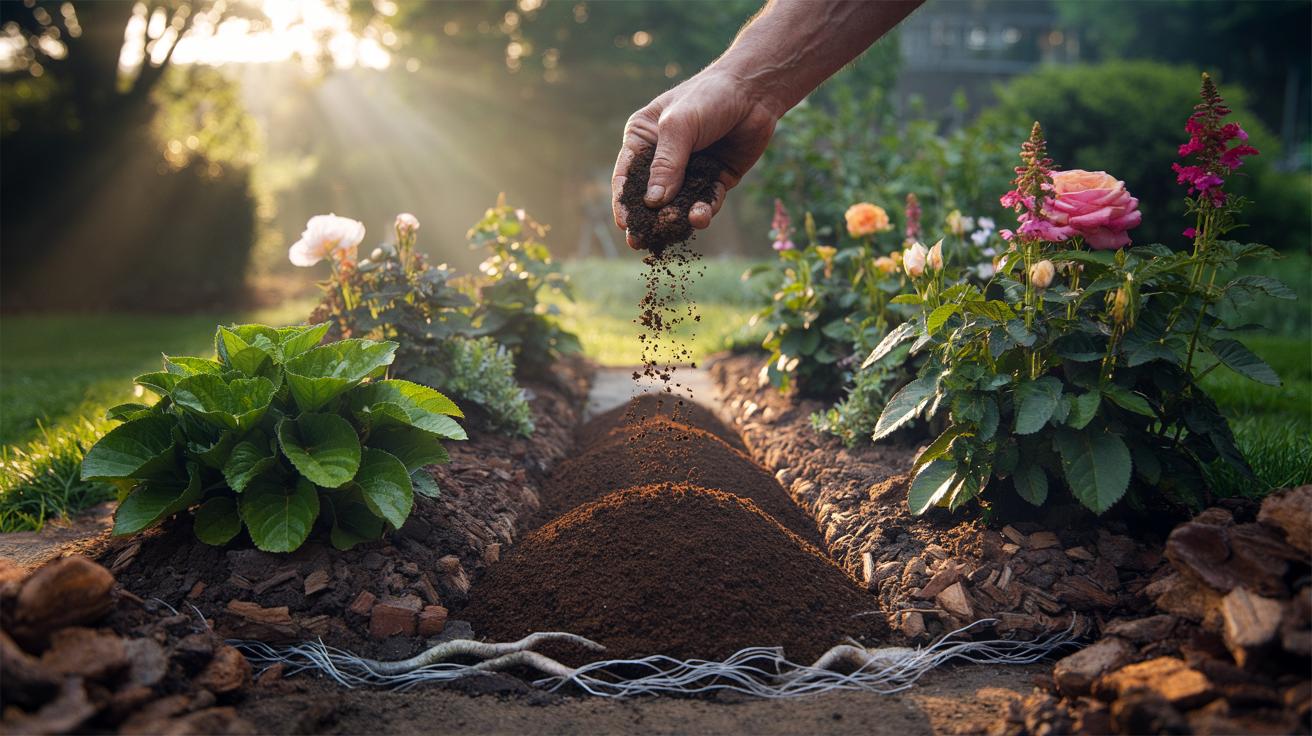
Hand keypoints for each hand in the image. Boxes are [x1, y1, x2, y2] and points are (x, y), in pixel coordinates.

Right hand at [612, 68, 779, 249]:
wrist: (755, 91)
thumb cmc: (708, 97)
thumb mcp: (679, 126)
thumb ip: (666, 164)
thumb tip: (653, 203)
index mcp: (644, 139)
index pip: (626, 174)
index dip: (624, 200)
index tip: (625, 224)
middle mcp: (664, 157)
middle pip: (651, 195)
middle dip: (646, 219)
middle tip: (639, 243)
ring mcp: (690, 170)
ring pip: (678, 203)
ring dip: (676, 219)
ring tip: (674, 229)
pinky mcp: (715, 178)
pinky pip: (706, 201)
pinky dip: (702, 210)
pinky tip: (700, 216)